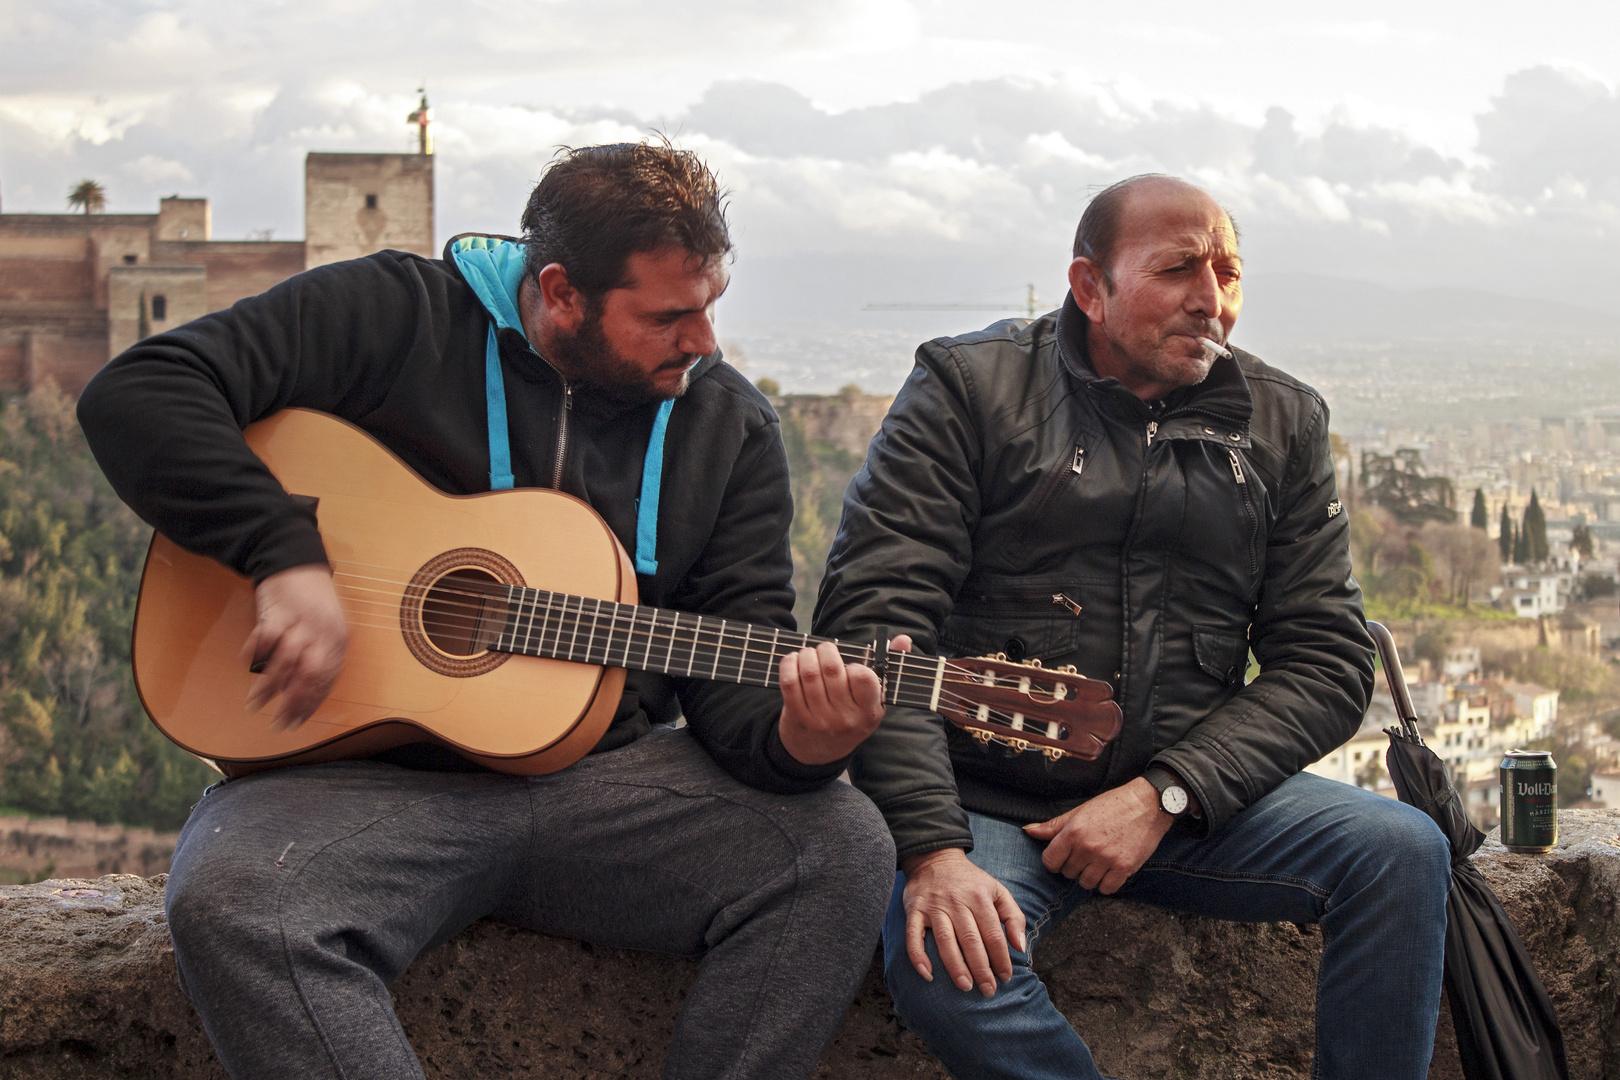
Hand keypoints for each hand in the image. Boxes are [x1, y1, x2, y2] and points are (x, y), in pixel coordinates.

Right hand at [240, 563, 347, 729]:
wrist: (297, 562)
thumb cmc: (314, 601)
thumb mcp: (328, 629)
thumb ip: (319, 659)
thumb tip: (303, 694)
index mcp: (338, 640)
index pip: (326, 681)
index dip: (310, 705)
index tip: (296, 723)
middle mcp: (322, 633)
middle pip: (308, 676)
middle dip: (292, 704)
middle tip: (277, 724)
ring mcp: (300, 622)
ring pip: (284, 662)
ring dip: (267, 687)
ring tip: (254, 705)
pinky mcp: (277, 611)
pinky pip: (264, 639)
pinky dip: (254, 655)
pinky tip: (246, 667)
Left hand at [777, 635, 911, 764]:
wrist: (820, 752)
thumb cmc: (852, 717)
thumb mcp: (874, 700)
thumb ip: (889, 666)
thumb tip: (904, 639)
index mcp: (868, 712)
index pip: (863, 677)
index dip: (854, 666)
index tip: (850, 667)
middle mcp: (844, 718)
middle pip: (832, 669)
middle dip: (826, 650)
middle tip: (825, 650)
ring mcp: (819, 719)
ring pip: (809, 673)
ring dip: (807, 655)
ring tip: (809, 654)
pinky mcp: (797, 717)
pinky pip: (789, 682)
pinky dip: (789, 664)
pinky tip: (794, 660)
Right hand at [898, 848, 1026, 996]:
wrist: (935, 858)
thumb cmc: (970, 881)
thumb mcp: (997, 890)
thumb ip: (1013, 917)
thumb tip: (1020, 947)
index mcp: (979, 897)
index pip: (993, 934)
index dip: (1001, 958)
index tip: (1005, 977)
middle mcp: (956, 902)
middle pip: (971, 940)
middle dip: (981, 969)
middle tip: (988, 990)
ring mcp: (934, 906)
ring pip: (945, 940)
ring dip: (955, 966)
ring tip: (965, 986)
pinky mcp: (915, 910)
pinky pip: (913, 936)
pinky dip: (918, 956)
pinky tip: (927, 975)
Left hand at [1022, 778, 1172, 893]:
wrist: (1147, 805)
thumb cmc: (1113, 805)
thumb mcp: (1079, 812)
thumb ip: (1053, 826)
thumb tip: (1029, 831)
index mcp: (1074, 832)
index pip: (1050, 860)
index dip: (1054, 861)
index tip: (1062, 857)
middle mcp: (1088, 847)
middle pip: (1068, 873)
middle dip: (1073, 866)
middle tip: (1084, 855)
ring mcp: (1106, 860)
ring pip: (1085, 883)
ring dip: (1089, 876)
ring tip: (1097, 862)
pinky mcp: (1124, 868)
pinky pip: (1106, 889)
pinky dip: (1106, 883)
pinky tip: (1109, 870)